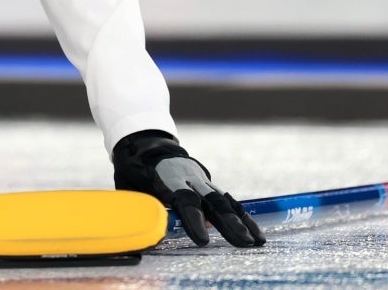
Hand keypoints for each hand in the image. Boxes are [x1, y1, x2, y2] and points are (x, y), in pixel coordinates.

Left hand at [112, 130, 265, 247]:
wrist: (146, 145)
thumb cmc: (133, 171)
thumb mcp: (130, 187)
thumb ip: (145, 207)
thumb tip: (156, 232)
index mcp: (168, 178)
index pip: (185, 200)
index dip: (194, 220)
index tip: (203, 241)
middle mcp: (189, 177)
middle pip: (212, 201)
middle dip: (229, 223)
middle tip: (244, 242)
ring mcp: (201, 180)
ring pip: (224, 201)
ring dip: (242, 222)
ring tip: (257, 241)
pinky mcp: (208, 185)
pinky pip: (227, 201)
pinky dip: (242, 217)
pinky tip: (255, 233)